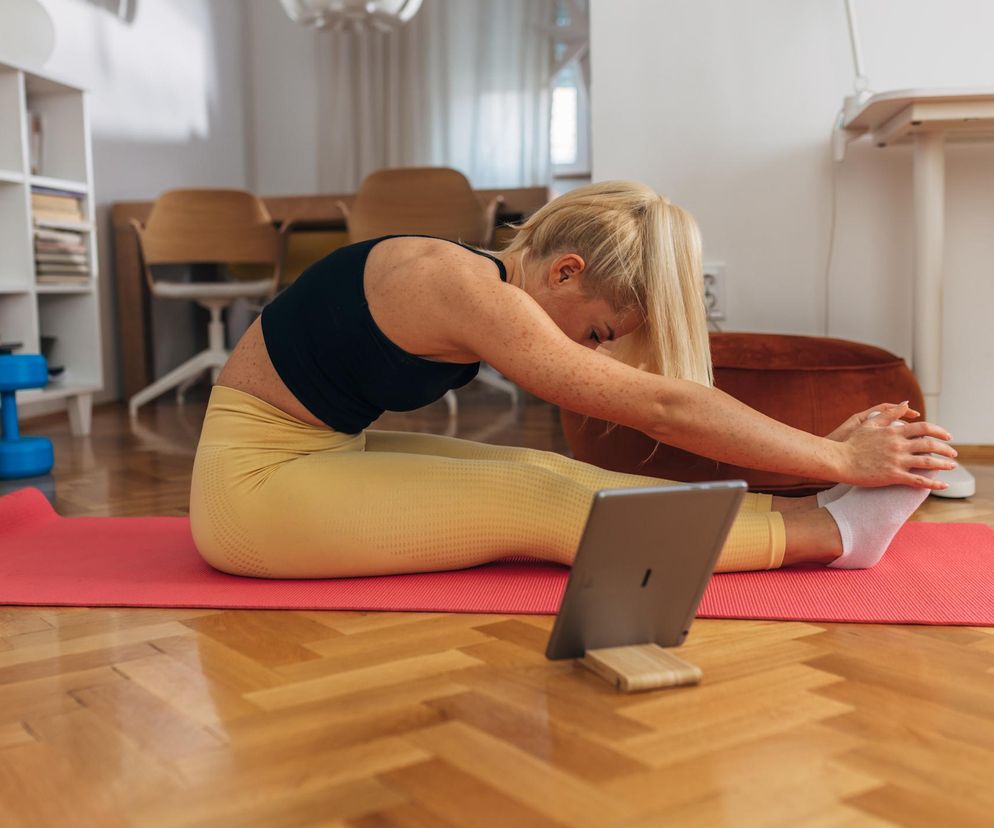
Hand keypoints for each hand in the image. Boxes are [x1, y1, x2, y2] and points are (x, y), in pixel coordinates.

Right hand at [838, 402, 956, 488]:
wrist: (839, 460)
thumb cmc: (851, 442)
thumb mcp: (870, 423)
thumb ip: (890, 413)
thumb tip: (906, 403)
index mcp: (894, 432)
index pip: (924, 428)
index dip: (939, 431)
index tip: (947, 436)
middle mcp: (898, 445)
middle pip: (930, 445)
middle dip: (946, 449)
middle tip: (953, 453)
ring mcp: (896, 461)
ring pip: (928, 462)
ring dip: (944, 465)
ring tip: (952, 467)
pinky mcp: (893, 476)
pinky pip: (918, 481)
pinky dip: (933, 483)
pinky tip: (943, 485)